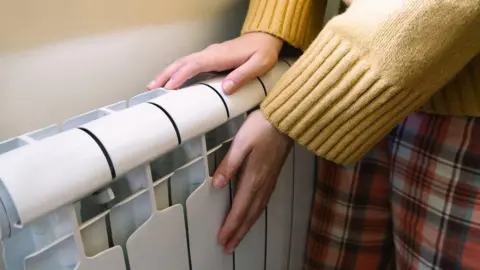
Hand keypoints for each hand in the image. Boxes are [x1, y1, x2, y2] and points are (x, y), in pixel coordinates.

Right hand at [146, 32, 282, 93]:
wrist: (265, 38)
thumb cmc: (263, 52)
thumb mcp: (259, 65)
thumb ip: (243, 76)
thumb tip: (226, 88)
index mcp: (219, 56)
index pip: (194, 66)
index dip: (180, 77)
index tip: (169, 88)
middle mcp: (210, 54)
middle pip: (182, 63)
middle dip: (166, 75)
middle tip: (151, 88)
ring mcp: (209, 55)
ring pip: (183, 62)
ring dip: (167, 73)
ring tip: (154, 86)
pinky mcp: (210, 58)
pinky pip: (189, 64)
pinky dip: (177, 71)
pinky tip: (171, 80)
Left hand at [212, 110, 292, 252]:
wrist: (286, 121)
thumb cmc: (261, 128)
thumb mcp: (241, 143)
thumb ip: (229, 165)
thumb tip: (217, 184)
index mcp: (253, 178)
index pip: (240, 209)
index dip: (231, 226)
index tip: (222, 240)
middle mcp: (262, 184)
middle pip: (249, 215)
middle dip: (238, 233)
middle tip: (228, 248)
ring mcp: (269, 182)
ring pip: (257, 211)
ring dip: (247, 226)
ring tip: (238, 238)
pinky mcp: (272, 177)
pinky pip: (263, 203)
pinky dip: (255, 215)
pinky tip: (252, 216)